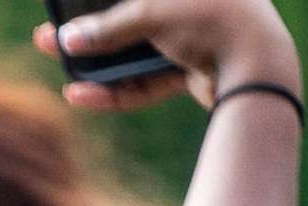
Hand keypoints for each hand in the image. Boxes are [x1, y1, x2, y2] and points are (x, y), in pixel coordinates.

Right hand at [34, 0, 300, 113]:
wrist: (256, 66)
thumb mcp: (151, 14)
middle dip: (91, 31)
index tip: (68, 6)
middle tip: (51, 38)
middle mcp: (197, 2)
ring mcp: (199, 36)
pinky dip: (118, 89)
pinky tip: (83, 95)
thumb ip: (107, 27)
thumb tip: (66, 39)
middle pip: (133, 17)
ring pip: (139, 51)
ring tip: (64, 70)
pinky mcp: (197, 70)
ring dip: (101, 64)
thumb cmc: (210, 20)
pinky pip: (150, 79)